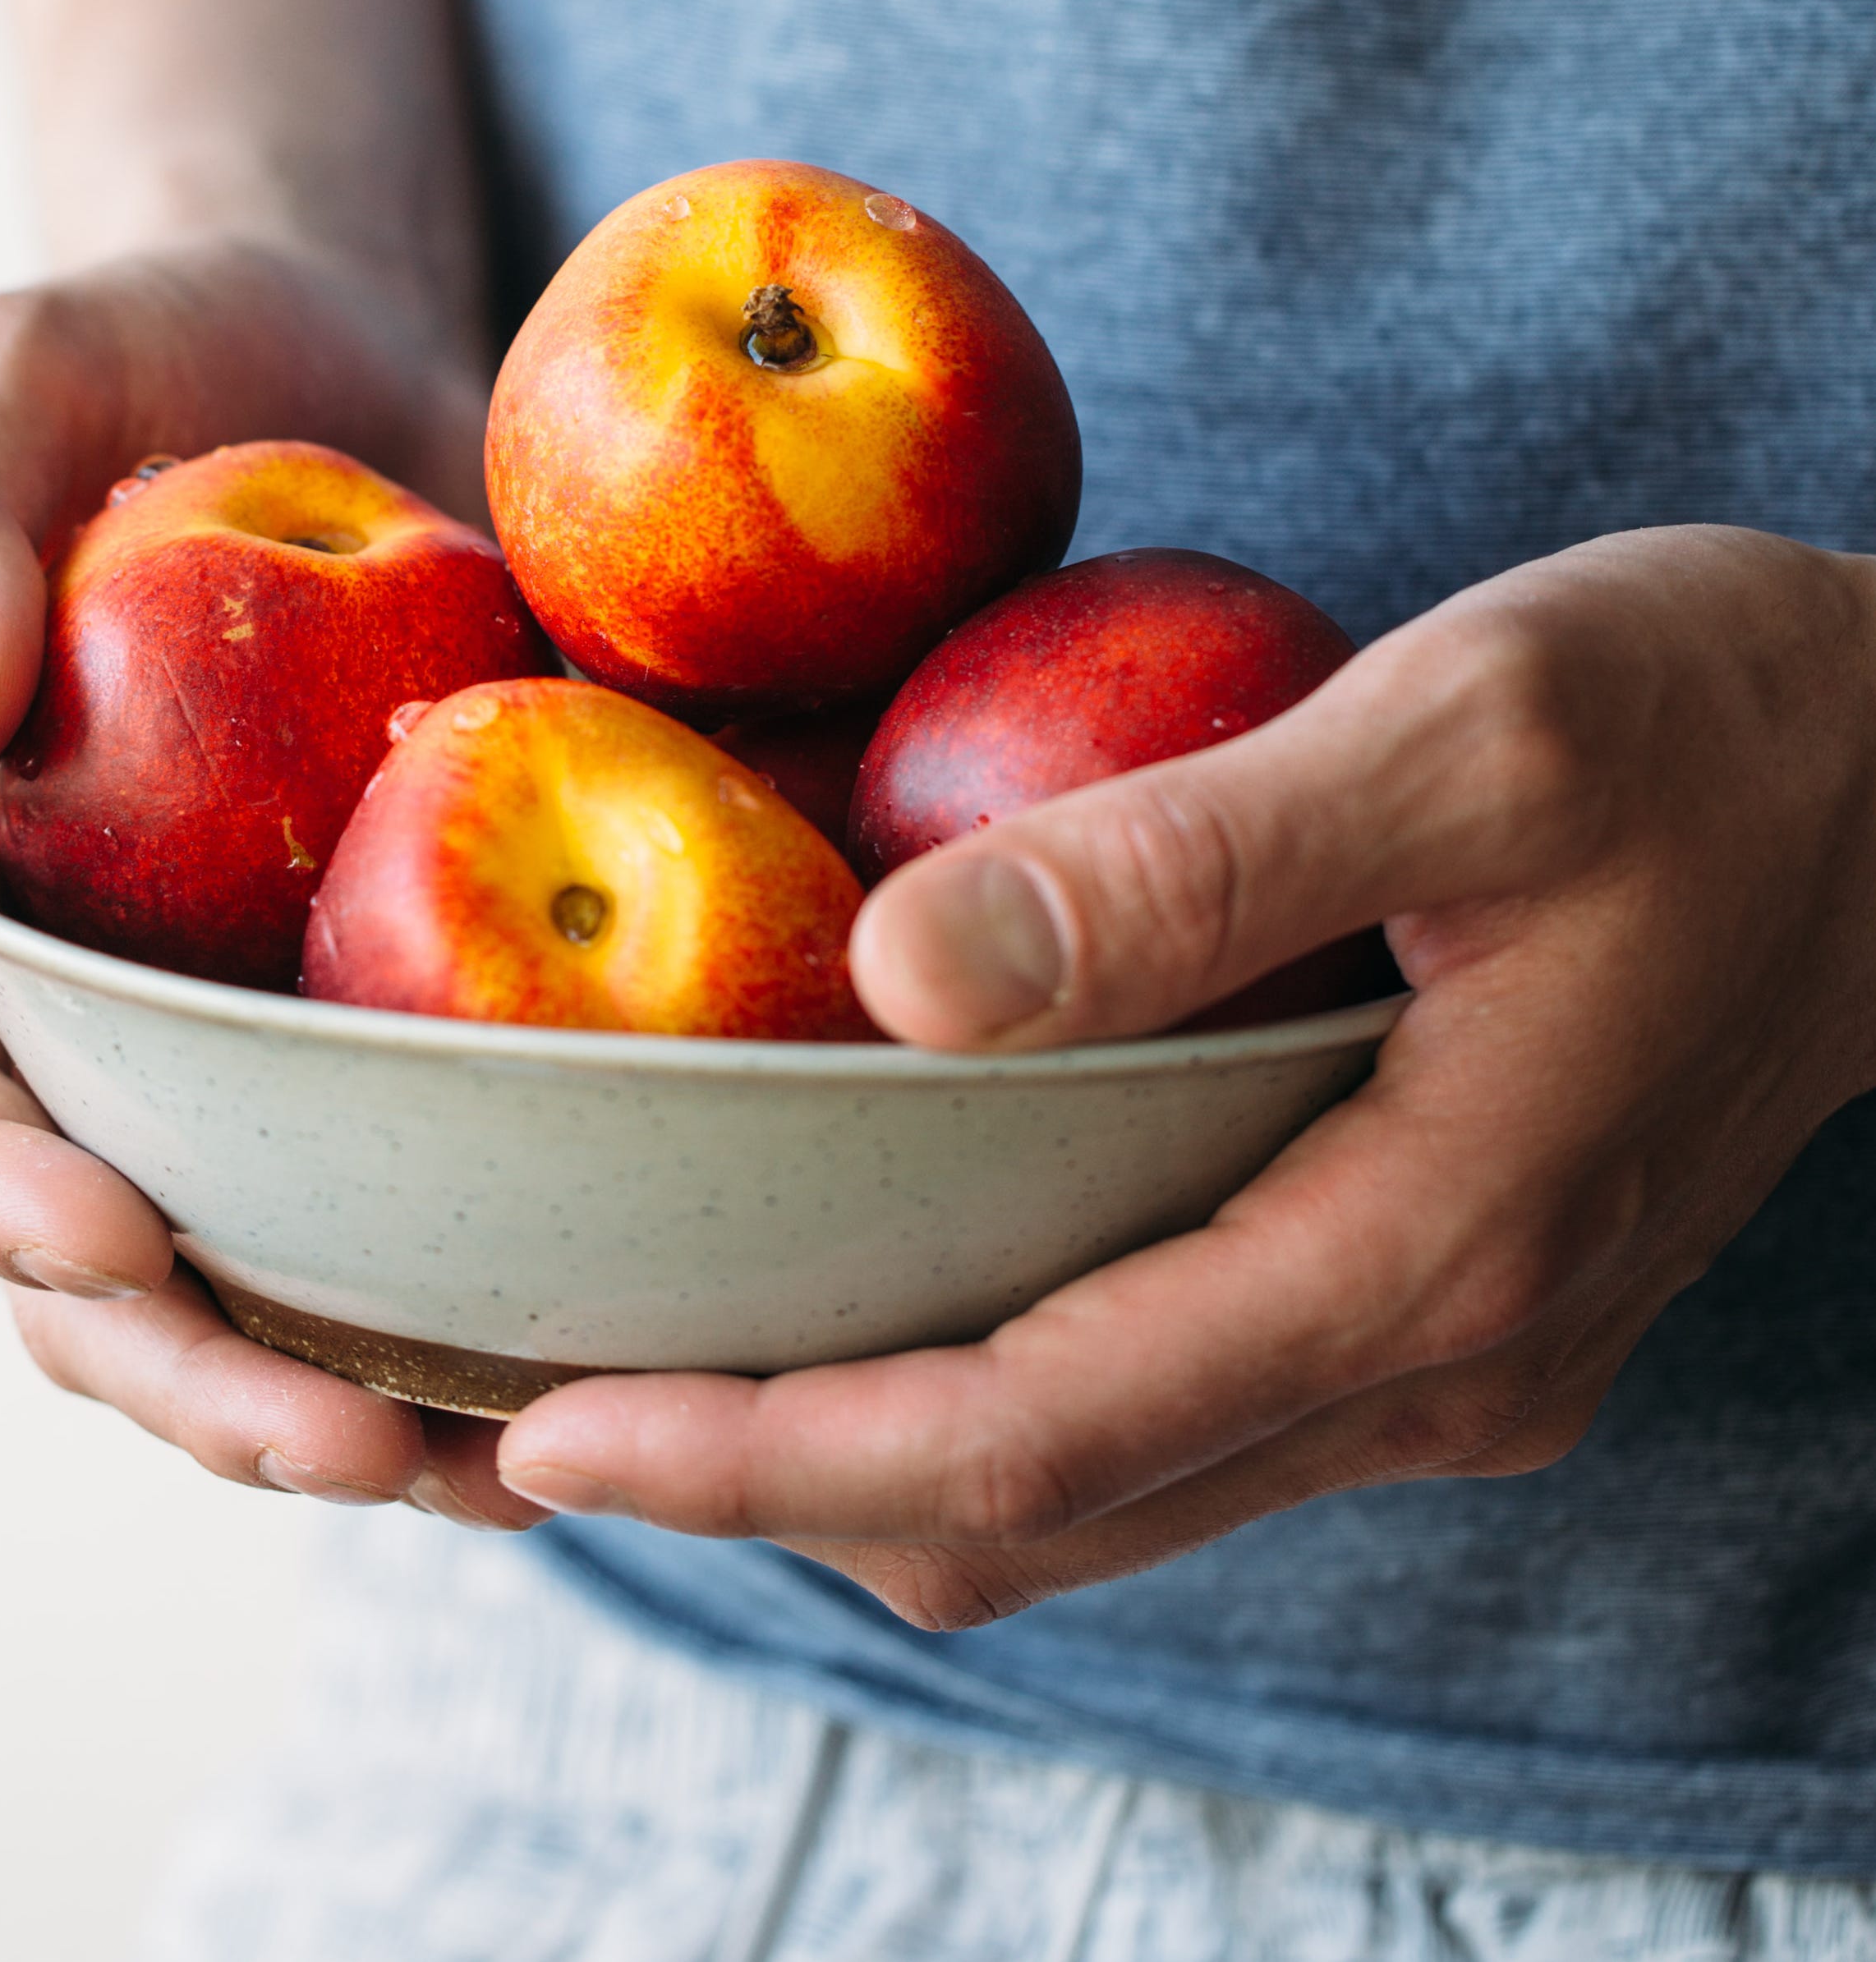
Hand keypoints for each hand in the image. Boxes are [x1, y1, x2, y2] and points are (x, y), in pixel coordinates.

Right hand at [0, 241, 544, 1526]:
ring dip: (359, 1394)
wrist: (342, 373)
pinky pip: (415, 1181)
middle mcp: (58, 1002)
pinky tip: (612, 1349)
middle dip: (200, 1371)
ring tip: (507, 1472)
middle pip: (82, 1252)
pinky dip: (485, 1286)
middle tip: (355, 1445)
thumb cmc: (144, 357)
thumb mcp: (3, 374)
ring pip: (257, 1270)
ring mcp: (222, 1035)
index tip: (117, 1248)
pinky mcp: (375, 1022)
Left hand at [498, 527, 1875, 1619]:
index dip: (769, 1453)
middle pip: (1029, 1510)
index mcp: (1432, 1252)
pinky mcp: (1420, 1310)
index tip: (549, 1433)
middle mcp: (1425, 1365)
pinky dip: (975, 1397)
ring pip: (1082, 1494)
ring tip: (644, 1374)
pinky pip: (1151, 1419)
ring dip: (853, 1461)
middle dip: (762, 1491)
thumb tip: (902, 976)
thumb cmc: (1717, 723)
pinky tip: (865, 1298)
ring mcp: (1430, 1361)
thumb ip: (1198, 863)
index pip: (1031, 1430)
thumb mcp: (1472, 735)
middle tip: (516, 1423)